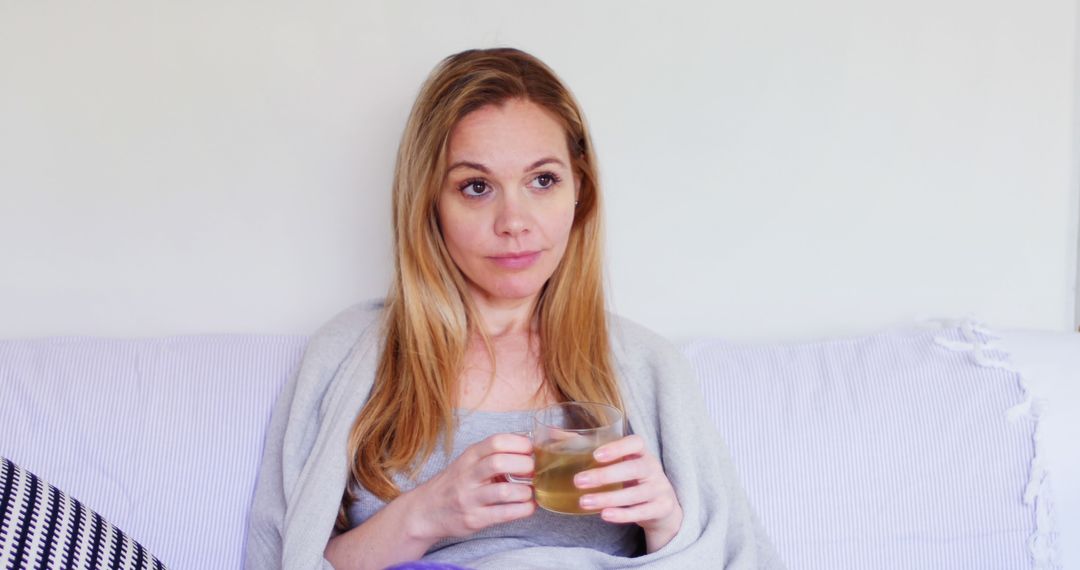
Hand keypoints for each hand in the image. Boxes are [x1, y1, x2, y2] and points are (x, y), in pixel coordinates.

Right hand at [404, 433, 535, 542]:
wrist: (425, 511)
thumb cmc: (454, 483)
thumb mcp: (468, 462)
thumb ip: (492, 454)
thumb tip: (528, 445)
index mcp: (469, 456)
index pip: (496, 442)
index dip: (519, 443)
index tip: (531, 450)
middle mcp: (468, 475)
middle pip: (499, 463)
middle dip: (524, 465)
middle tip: (533, 471)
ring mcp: (469, 498)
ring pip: (503, 491)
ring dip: (525, 491)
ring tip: (530, 492)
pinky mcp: (474, 519)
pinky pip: (503, 514)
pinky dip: (523, 509)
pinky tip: (528, 506)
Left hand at [573, 434, 683, 552]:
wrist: (662, 506)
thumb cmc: (632, 479)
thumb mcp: (620, 463)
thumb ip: (591, 450)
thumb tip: (553, 433)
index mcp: (641, 453)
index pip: (636, 443)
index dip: (617, 447)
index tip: (596, 455)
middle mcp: (653, 468)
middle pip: (634, 468)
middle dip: (606, 475)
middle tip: (578, 481)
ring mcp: (659, 489)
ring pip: (636, 493)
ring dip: (608, 498)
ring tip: (584, 502)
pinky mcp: (662, 508)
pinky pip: (642, 512)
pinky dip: (623, 515)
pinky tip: (604, 515)